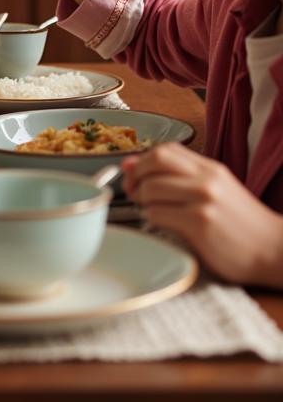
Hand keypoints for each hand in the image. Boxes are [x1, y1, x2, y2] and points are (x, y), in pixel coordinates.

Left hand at [123, 143, 282, 287]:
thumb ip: (180, 176)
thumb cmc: (241, 224)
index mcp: (210, 168)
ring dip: (142, 200)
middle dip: (137, 176)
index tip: (134, 174)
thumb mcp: (217, 190)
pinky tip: (162, 224)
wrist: (275, 251)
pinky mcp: (199, 223)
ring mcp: (203, 200)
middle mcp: (207, 179)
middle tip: (135, 192)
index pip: (164, 150)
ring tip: (152, 210)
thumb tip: (131, 165)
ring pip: (151, 188)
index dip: (142, 161)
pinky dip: (151, 218)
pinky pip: (157, 213)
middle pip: (154, 161)